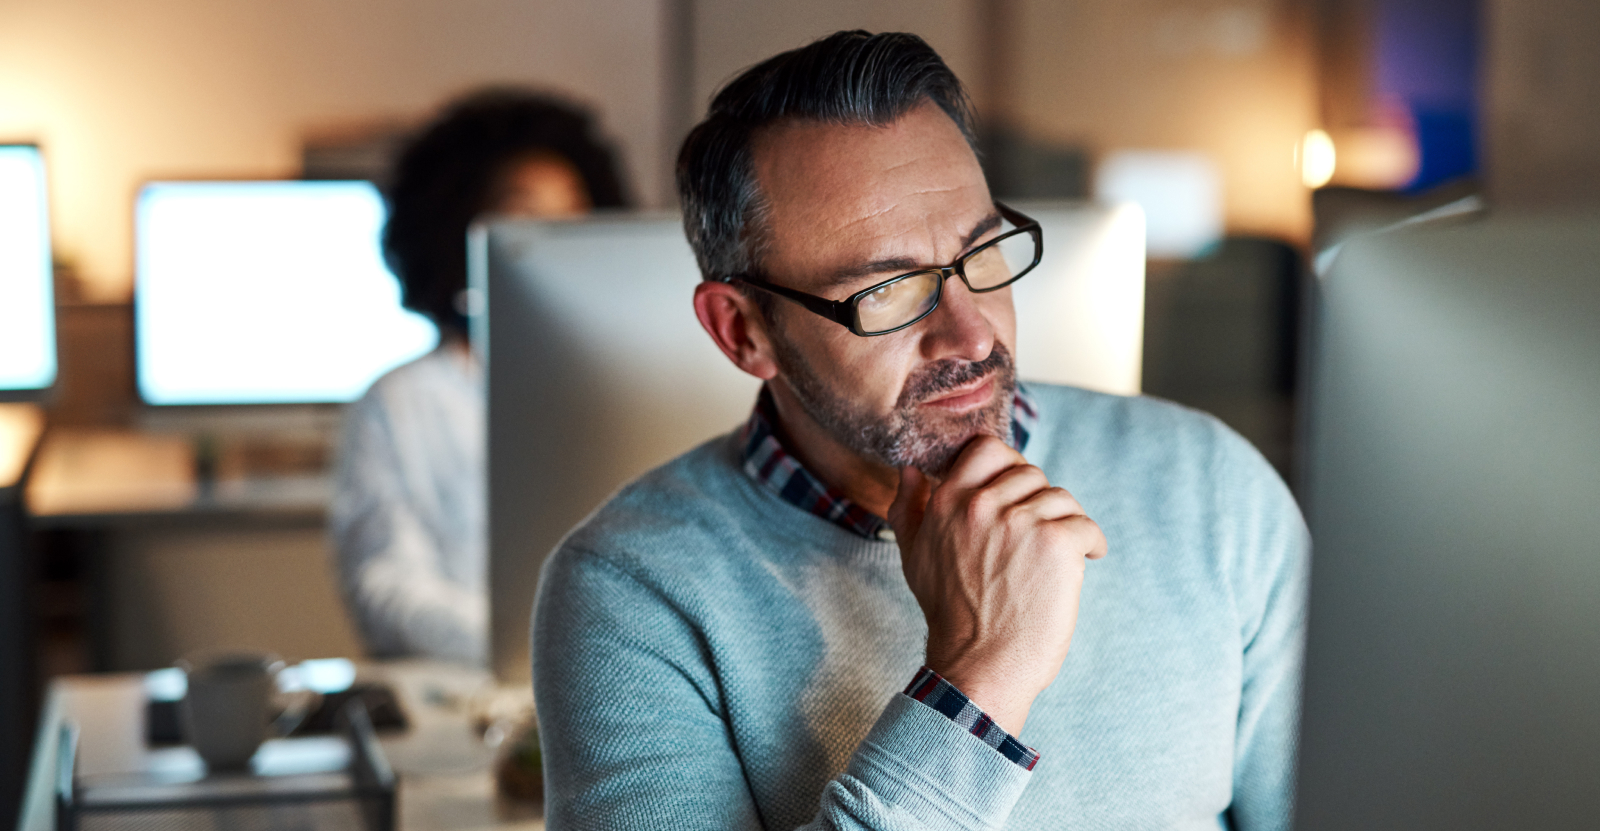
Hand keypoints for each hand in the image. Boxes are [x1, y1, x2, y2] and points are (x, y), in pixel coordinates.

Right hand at [888, 435, 1106, 735]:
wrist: (979, 663)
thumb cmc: (949, 615)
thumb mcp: (913, 555)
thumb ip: (908, 508)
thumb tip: (909, 471)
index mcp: (948, 501)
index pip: (987, 448)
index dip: (1007, 465)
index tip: (1015, 493)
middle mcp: (983, 504)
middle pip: (1030, 473)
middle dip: (1038, 502)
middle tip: (1039, 536)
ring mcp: (1021, 521)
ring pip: (1061, 498)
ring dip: (1067, 523)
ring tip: (1062, 553)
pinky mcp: (1056, 544)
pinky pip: (1086, 525)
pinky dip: (1091, 543)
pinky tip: (1085, 559)